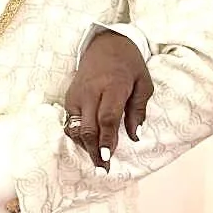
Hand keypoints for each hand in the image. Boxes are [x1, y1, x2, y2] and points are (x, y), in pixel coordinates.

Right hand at [64, 29, 153, 170]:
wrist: (105, 43)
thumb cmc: (129, 64)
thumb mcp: (144, 83)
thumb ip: (139, 110)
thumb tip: (135, 136)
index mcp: (113, 86)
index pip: (107, 118)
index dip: (106, 139)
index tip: (108, 156)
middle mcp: (91, 91)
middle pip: (89, 127)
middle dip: (94, 150)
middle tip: (103, 169)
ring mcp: (77, 95)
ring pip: (76, 127)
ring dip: (85, 147)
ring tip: (96, 161)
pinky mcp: (69, 98)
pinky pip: (71, 122)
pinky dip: (78, 136)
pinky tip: (88, 146)